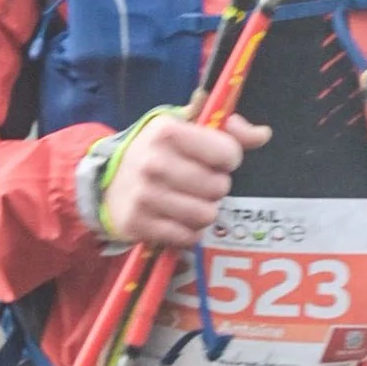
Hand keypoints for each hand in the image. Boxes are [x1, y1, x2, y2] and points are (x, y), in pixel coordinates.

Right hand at [103, 110, 269, 248]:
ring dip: (204, 211)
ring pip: (207, 215)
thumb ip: (226, 129)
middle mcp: (154, 163)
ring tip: (188, 200)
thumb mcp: (183, 128)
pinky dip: (188, 231)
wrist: (104, 183)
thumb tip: (262, 134)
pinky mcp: (139, 224)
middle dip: (215, 187)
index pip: (227, 153)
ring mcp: (145, 195)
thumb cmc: (154, 152)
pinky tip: (176, 217)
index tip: (215, 159)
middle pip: (219, 187)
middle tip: (198, 182)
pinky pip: (188, 236)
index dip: (228, 158)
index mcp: (166, 131)